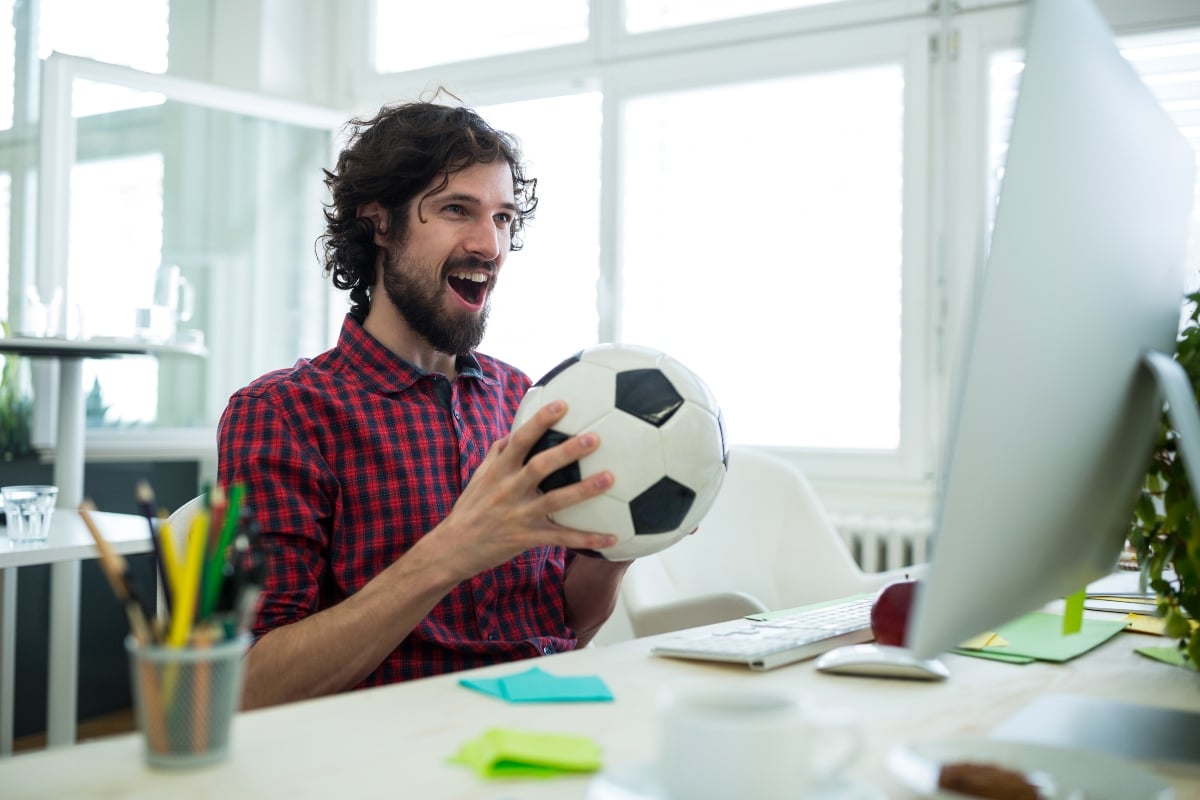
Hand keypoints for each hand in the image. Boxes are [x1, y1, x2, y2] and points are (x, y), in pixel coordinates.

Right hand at [425, 400, 616, 580]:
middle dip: (567, 452)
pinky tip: (612, 538)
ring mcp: (519, 515)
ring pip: (555, 501)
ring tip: (609, 478)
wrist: (453, 549)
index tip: (562, 404)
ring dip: (583, 490)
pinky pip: (561, 538)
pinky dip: (587, 539)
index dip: (540, 421)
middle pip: (540, 466)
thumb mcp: (479, 476)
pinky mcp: (528, 538)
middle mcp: (509, 490)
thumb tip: (515, 431)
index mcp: (499, 471)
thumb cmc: (470, 509)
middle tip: (594, 438)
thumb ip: (498, 453)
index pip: (520, 440)